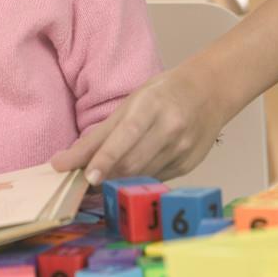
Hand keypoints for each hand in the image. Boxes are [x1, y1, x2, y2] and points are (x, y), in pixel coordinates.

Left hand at [50, 60, 224, 183]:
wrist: (210, 92)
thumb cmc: (163, 93)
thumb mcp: (131, 102)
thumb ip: (101, 133)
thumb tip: (67, 160)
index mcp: (151, 105)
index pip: (126, 135)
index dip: (105, 158)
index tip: (86, 176)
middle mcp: (170, 129)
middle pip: (132, 163)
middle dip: (105, 176)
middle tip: (80, 184)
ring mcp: (182, 150)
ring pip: (142, 176)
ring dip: (116, 182)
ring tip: (98, 182)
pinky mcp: (188, 166)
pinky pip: (154, 179)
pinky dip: (137, 180)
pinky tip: (128, 175)